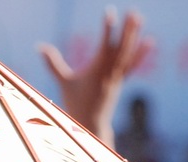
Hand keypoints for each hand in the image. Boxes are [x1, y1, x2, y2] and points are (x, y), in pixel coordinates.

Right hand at [38, 10, 150, 139]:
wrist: (91, 124)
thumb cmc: (75, 103)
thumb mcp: (63, 82)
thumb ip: (53, 64)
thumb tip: (38, 46)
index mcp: (97, 71)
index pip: (104, 45)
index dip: (107, 28)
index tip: (109, 12)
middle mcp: (110, 72)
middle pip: (121, 47)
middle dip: (127, 29)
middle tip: (132, 11)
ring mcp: (117, 76)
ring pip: (128, 53)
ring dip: (134, 35)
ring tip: (139, 17)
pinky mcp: (120, 81)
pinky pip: (132, 64)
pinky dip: (141, 53)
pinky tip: (149, 41)